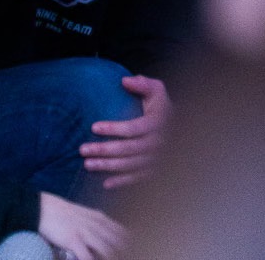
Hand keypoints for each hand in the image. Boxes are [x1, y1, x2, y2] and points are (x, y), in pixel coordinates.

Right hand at [38, 193, 125, 258]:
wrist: (44, 208)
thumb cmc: (64, 215)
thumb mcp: (86, 217)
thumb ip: (97, 226)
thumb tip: (108, 238)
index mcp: (101, 219)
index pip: (123, 233)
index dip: (131, 244)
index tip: (137, 250)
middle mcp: (97, 225)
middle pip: (119, 242)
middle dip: (125, 252)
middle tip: (133, 255)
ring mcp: (86, 232)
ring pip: (107, 250)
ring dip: (112, 256)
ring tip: (119, 259)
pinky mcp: (74, 240)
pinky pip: (87, 256)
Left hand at [81, 75, 170, 189]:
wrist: (182, 129)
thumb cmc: (161, 108)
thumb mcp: (156, 91)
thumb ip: (143, 84)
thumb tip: (124, 81)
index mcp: (159, 122)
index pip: (133, 128)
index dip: (113, 128)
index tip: (93, 127)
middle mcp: (159, 142)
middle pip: (128, 149)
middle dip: (103, 150)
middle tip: (82, 149)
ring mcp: (157, 158)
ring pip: (129, 165)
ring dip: (107, 166)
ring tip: (87, 164)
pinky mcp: (155, 171)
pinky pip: (137, 179)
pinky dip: (121, 182)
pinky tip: (105, 184)